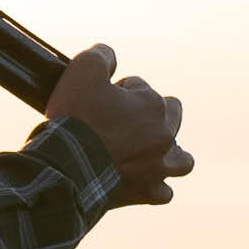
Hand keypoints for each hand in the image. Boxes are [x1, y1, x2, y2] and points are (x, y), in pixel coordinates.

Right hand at [50, 45, 187, 199]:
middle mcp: (163, 135)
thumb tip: (109, 55)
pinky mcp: (146, 192)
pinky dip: (155, 187)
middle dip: (153, 112)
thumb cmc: (76, 118)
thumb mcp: (82, 71)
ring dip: (170, 153)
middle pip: (172, 115)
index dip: (117, 89)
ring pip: (182, 159)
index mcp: (152, 105)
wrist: (66, 165)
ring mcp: (158, 167)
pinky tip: (141, 181)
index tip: (99, 99)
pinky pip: (163, 193)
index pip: (140, 86)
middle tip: (123, 118)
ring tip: (150, 151)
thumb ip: (100, 55)